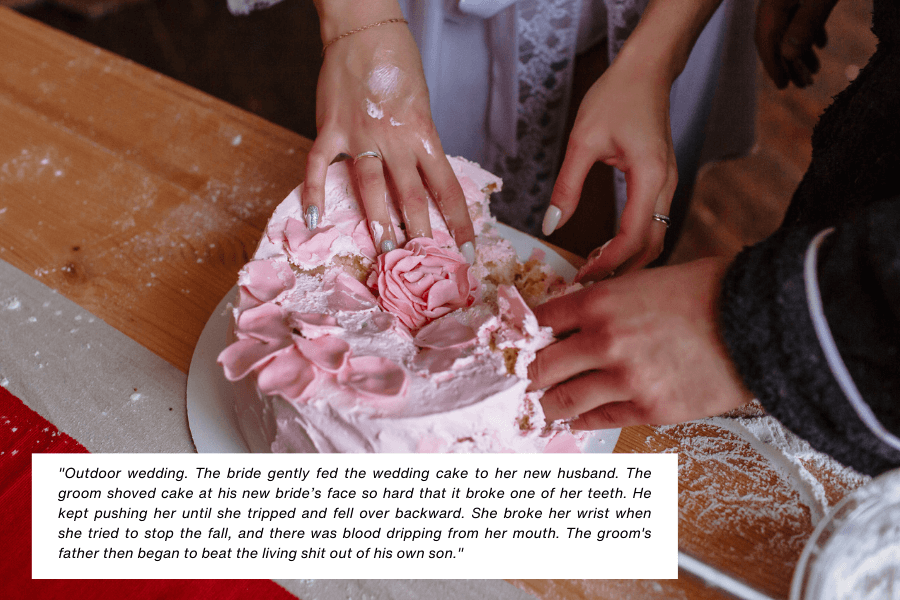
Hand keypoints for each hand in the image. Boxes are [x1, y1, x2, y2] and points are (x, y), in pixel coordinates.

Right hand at [303, 9, 474, 256]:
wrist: (365, 30)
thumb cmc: (398, 65)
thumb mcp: (421, 106)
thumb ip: (418, 143)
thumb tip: (420, 179)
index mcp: (424, 134)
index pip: (447, 188)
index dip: (459, 222)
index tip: (467, 251)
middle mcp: (395, 140)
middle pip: (412, 196)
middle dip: (420, 233)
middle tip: (423, 264)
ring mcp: (360, 135)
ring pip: (371, 187)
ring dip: (377, 221)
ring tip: (382, 250)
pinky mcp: (331, 128)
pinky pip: (319, 165)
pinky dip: (313, 192)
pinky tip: (312, 218)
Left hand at [528, 258, 753, 428]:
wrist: (760, 323)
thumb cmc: (706, 293)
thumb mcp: (643, 282)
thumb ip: (604, 304)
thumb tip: (572, 324)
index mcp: (600, 302)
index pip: (540, 321)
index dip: (525, 334)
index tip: (518, 344)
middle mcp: (604, 341)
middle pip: (540, 366)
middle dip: (527, 374)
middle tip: (521, 381)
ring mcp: (626, 379)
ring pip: (561, 401)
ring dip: (545, 405)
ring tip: (538, 406)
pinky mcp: (649, 409)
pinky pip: (598, 420)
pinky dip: (580, 419)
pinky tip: (573, 418)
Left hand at [544, 50, 678, 281]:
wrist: (646, 70)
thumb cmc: (615, 97)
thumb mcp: (583, 140)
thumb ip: (567, 186)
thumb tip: (551, 226)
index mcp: (650, 176)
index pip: (633, 235)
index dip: (609, 262)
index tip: (583, 277)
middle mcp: (667, 185)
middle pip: (653, 244)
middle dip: (623, 269)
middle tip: (588, 284)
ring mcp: (669, 184)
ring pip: (657, 236)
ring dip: (629, 259)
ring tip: (594, 270)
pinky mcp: (664, 182)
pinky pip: (654, 223)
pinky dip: (633, 242)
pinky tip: (606, 248)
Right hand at [755, 0, 838, 88]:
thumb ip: (805, 23)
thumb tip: (787, 56)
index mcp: (773, 2)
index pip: (766, 39)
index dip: (773, 65)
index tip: (783, 86)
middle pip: (775, 37)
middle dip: (788, 62)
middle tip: (803, 85)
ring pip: (788, 28)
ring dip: (802, 51)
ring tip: (816, 69)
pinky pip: (799, 16)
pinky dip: (808, 33)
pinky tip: (821, 44)